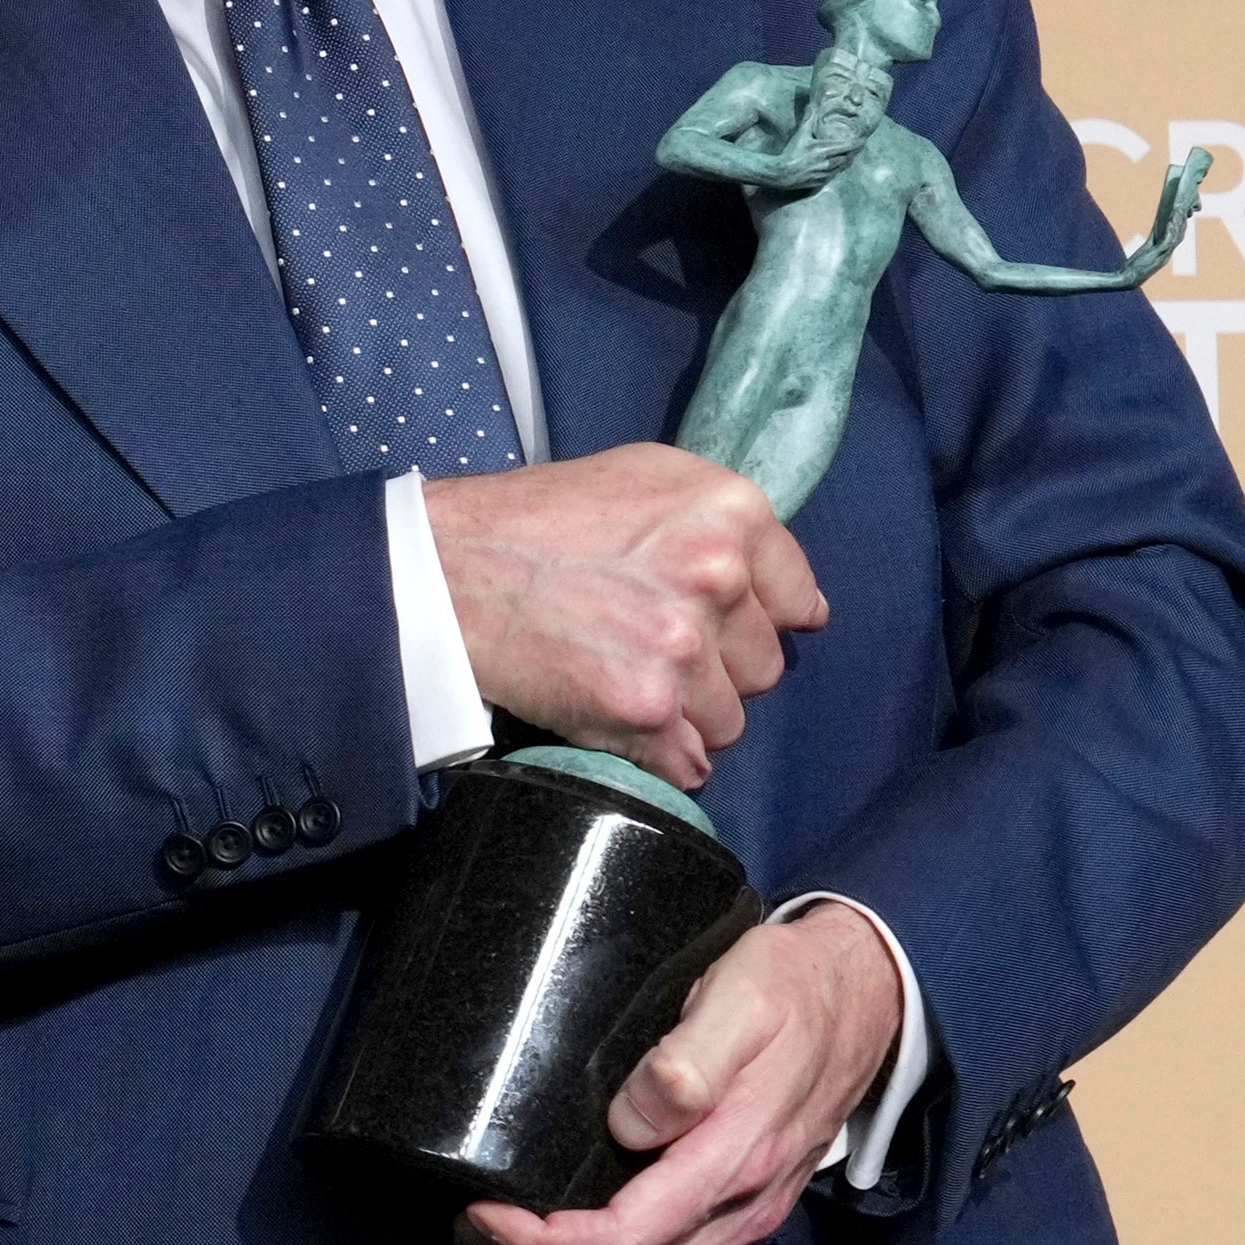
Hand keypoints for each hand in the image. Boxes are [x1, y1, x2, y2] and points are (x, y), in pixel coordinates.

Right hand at [426, 444, 827, 792]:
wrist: (445, 567)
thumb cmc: (535, 519)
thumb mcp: (644, 479)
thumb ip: (726, 528)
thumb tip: (799, 606)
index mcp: (731, 512)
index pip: (798, 601)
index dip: (751, 618)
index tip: (709, 621)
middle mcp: (718, 577)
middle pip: (764, 667)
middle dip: (715, 669)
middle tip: (646, 646)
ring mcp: (682, 648)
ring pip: (727, 721)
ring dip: (682, 715)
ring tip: (619, 679)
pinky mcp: (643, 708)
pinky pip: (688, 764)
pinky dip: (654, 756)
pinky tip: (612, 719)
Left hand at [459, 905, 906, 1244]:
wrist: (870, 999)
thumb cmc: (794, 989)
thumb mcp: (744, 998)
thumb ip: (692, 1061)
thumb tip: (632, 1119)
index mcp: (734, 1160)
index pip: (624, 1239)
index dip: (543, 1244)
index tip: (482, 1210)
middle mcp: (740, 1208)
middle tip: (477, 1230)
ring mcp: (743, 1218)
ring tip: (504, 1235)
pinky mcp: (740, 1212)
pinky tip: (562, 1230)